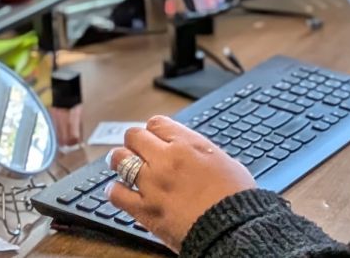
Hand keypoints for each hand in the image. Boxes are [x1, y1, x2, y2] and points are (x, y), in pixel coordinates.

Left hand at [106, 115, 256, 251]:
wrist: (230, 226)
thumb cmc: (235, 196)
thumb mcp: (225, 162)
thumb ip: (202, 153)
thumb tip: (195, 153)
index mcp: (188, 144)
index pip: (157, 123)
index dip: (154, 130)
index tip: (155, 138)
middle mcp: (166, 159)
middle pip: (134, 136)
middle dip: (135, 142)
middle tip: (138, 151)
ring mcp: (152, 183)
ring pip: (118, 159)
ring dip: (121, 161)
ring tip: (125, 167)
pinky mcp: (144, 208)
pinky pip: (115, 193)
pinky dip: (115, 190)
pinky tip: (121, 190)